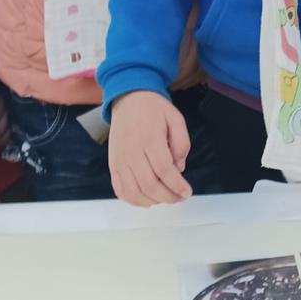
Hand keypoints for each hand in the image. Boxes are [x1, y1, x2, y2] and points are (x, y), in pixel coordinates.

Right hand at [109, 90, 191, 206]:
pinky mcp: (113, 164)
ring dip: (152, 201)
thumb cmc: (153, 108)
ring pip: (134, 191)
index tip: (187, 192)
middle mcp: (132, 151)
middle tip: (180, 197)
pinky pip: (120, 189)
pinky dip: (132, 200)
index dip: (177, 185)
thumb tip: (179, 168)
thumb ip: (182, 142)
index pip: (164, 169)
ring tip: (166, 198)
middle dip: (168, 196)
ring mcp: (120, 159)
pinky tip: (147, 200)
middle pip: (149, 184)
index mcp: (150, 138)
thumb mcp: (175, 118)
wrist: (128, 98)